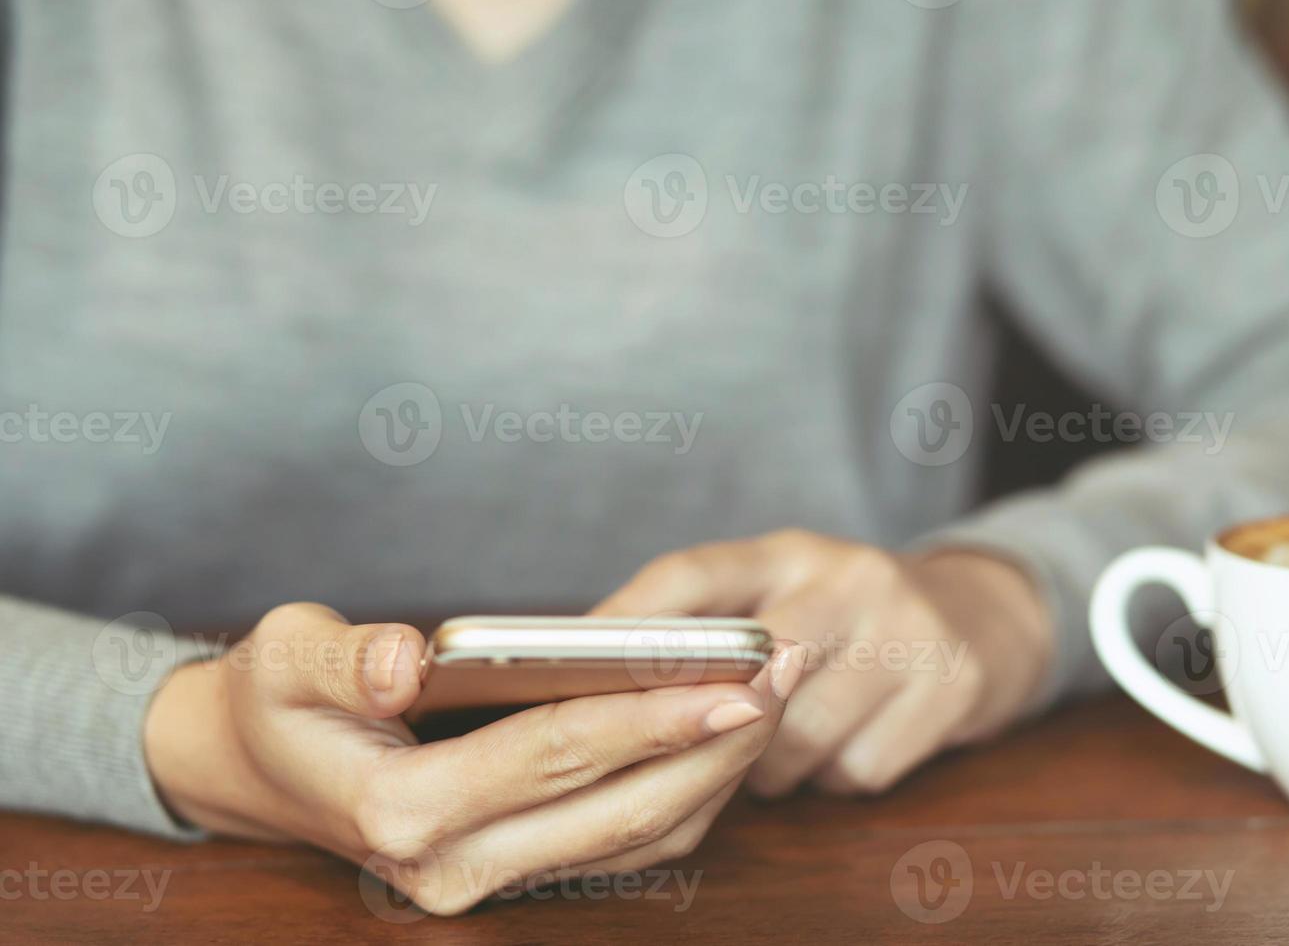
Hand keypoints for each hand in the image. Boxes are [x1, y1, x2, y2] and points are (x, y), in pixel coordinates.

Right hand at [144, 603, 805, 914]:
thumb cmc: (276, 699)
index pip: (555, 756)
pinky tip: (726, 732)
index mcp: (402, 811)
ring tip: (775, 692)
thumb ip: (347, 659)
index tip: (737, 680)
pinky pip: (624, 843)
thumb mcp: (285, 655)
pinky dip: (684, 790)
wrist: (254, 767)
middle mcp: (452, 866)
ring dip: (715, 770)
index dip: (651, 715)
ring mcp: (486, 881)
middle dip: (714, 743)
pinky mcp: (514, 871)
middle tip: (784, 672)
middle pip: (620, 808)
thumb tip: (407, 663)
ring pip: (637, 836)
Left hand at [594, 530, 1053, 796]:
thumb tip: (607, 681)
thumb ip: (715, 621)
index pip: (692, 576)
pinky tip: (844, 745)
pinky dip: (835, 777)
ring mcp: (908, 629)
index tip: (572, 663)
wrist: (987, 617)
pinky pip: (855, 770)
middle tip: (696, 740)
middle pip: (750, 670)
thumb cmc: (849, 617)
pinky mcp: (952, 686)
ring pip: (797, 735)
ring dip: (771, 764)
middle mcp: (850, 576)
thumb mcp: (786, 590)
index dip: (628, 622)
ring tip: (778, 745)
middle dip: (714, 720)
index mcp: (789, 550)